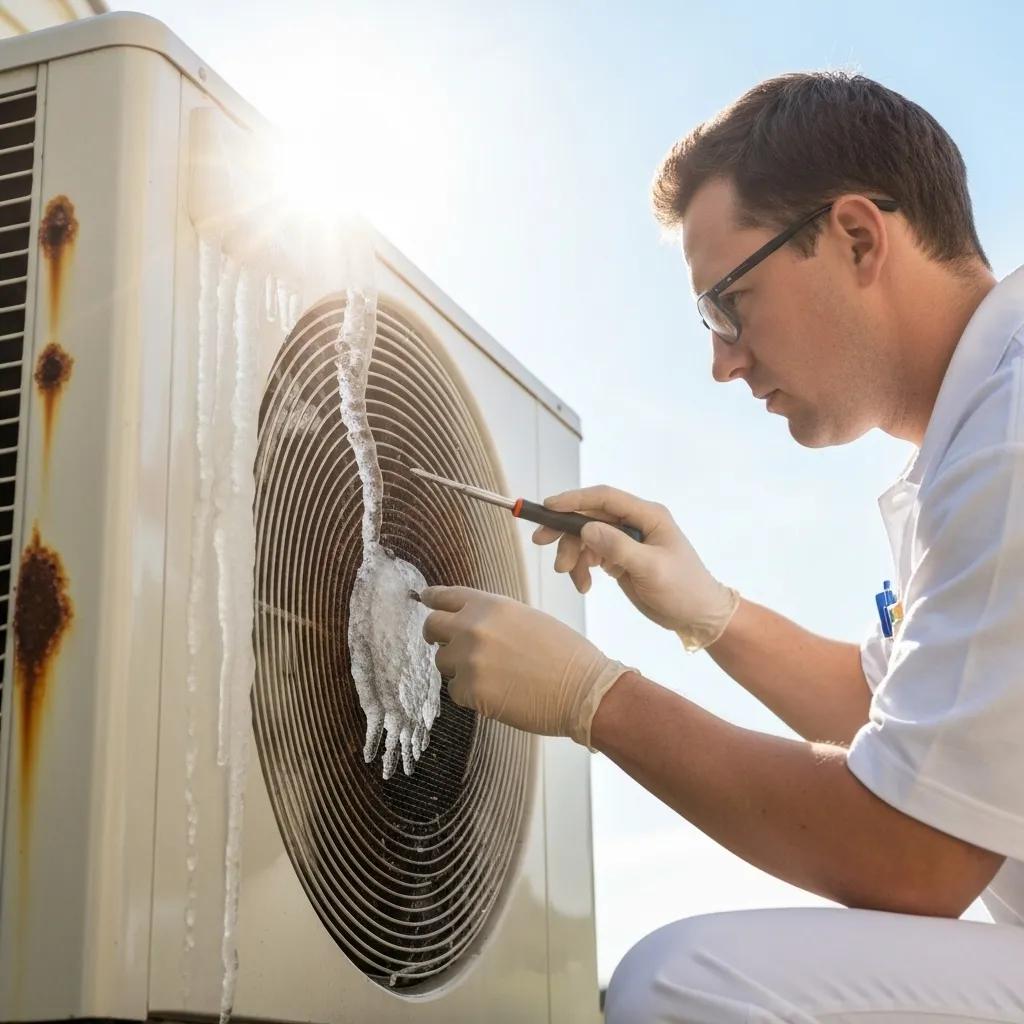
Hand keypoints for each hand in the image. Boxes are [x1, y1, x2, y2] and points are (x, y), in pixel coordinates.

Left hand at [419, 585, 634, 749]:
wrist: (583, 689)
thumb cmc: (565, 654)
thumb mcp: (527, 619)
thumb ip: (493, 618)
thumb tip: (468, 623)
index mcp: (489, 604)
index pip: (445, 596)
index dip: (432, 599)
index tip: (424, 600)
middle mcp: (472, 627)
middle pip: (431, 626)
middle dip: (438, 636)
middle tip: (450, 645)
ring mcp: (468, 659)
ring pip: (442, 662)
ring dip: (459, 668)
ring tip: (493, 675)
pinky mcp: (469, 691)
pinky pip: (455, 691)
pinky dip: (471, 694)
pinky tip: (498, 693)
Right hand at [533, 484, 739, 651]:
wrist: (697, 616)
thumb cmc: (683, 589)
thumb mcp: (652, 569)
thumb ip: (619, 547)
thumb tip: (587, 528)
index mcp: (647, 516)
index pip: (604, 498)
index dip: (574, 499)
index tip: (548, 507)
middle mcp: (634, 523)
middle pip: (589, 516)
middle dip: (565, 530)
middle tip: (541, 542)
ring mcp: (626, 541)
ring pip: (586, 537)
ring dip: (572, 555)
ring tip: (573, 578)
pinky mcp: (620, 558)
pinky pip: (590, 556)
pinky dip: (582, 569)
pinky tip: (584, 586)